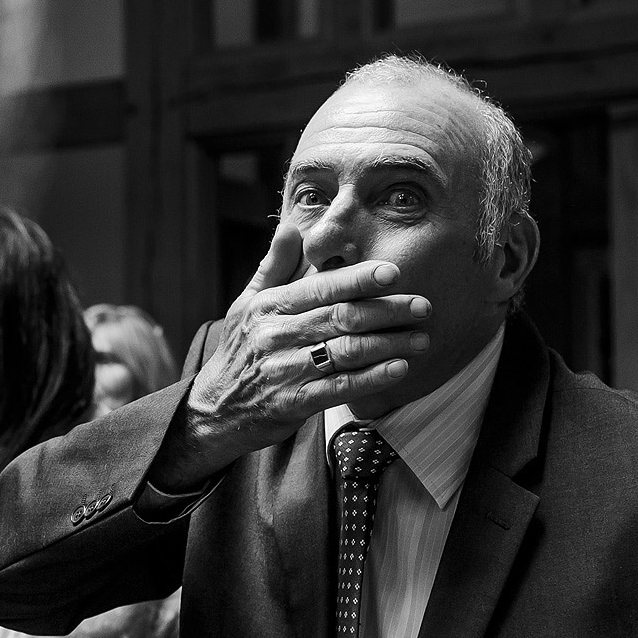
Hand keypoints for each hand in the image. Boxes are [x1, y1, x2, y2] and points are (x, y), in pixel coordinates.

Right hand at [152, 223, 429, 491]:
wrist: (214, 410)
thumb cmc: (239, 351)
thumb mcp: (247, 304)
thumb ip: (274, 266)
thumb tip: (293, 227)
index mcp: (269, 307)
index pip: (320, 287)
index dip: (358, 278)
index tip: (393, 272)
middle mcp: (276, 336)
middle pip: (340, 317)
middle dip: (386, 311)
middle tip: (423, 305)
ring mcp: (284, 371)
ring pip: (344, 352)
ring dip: (388, 344)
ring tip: (421, 338)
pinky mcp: (293, 403)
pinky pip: (339, 388)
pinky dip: (371, 378)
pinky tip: (398, 369)